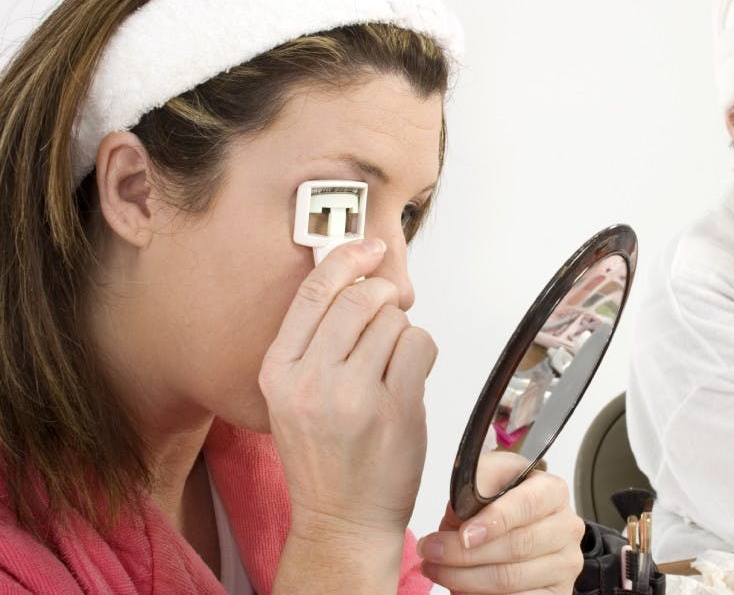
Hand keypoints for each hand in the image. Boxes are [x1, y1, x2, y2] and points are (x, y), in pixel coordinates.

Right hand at [259, 238, 435, 546]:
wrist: (342, 519)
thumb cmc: (324, 456)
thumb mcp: (294, 395)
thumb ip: (316, 341)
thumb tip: (357, 279)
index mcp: (278, 371)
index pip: (314, 291)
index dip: (346, 258)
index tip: (368, 246)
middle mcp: (310, 381)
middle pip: (359, 299)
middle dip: (382, 297)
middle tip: (389, 312)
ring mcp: (354, 396)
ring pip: (394, 321)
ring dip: (401, 333)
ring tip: (389, 367)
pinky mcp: (395, 410)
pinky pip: (420, 345)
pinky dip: (422, 352)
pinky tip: (408, 378)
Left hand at [417, 453, 584, 593]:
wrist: (512, 531)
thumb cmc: (497, 505)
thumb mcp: (487, 482)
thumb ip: (478, 483)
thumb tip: (462, 505)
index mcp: (552, 491)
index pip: (528, 504)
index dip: (494, 520)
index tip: (463, 534)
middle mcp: (566, 527)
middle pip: (517, 545)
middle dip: (465, 552)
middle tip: (432, 551)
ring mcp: (565, 564)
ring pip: (510, 578)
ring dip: (463, 577)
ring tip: (435, 568)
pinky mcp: (556, 594)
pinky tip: (458, 586)